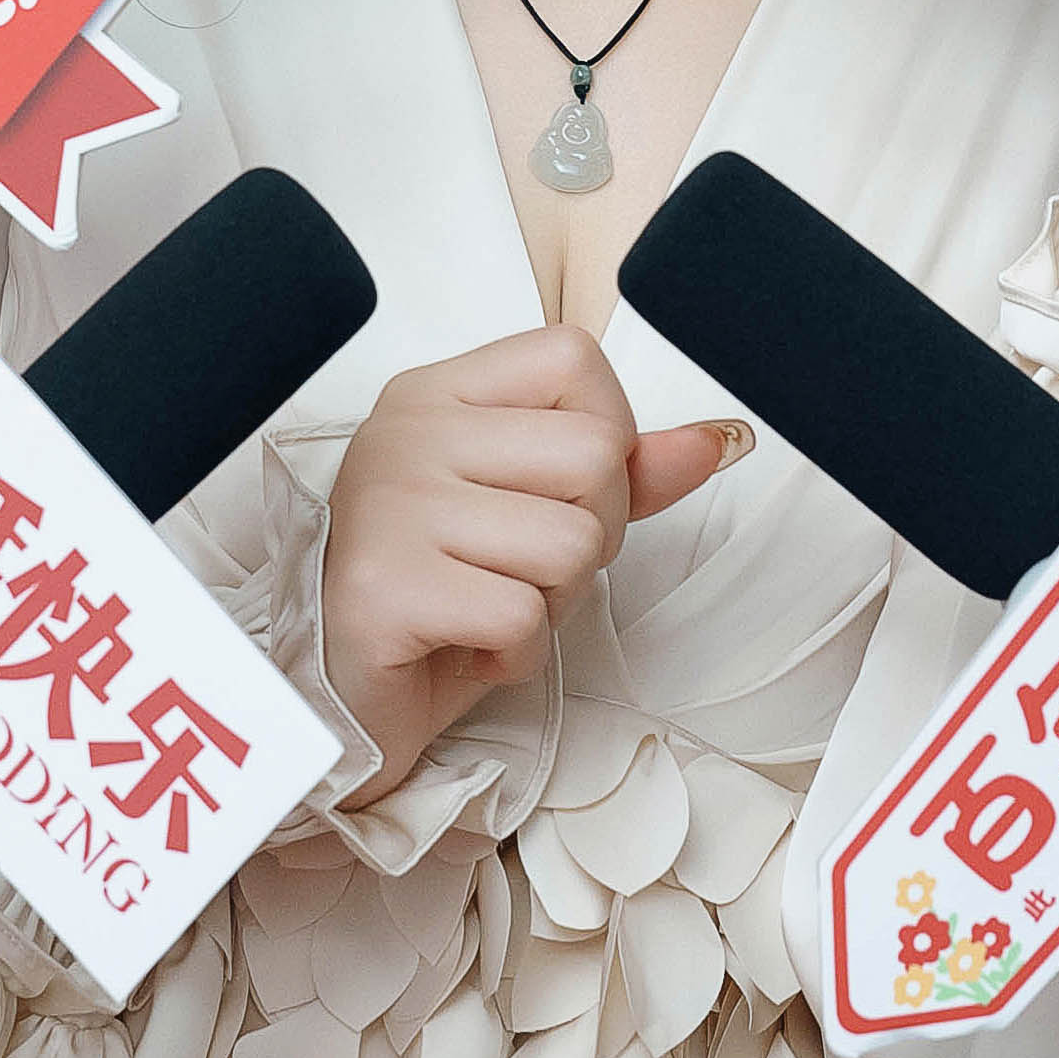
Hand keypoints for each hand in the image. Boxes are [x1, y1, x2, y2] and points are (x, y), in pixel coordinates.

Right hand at [318, 326, 736, 797]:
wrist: (343, 699)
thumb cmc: (439, 597)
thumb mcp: (530, 513)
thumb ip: (619, 471)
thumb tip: (715, 442)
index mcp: (436, 394)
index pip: (572, 358)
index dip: (606, 435)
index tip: (557, 493)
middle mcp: (406, 432)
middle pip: (594, 453)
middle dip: (590, 535)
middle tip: (520, 569)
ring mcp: (389, 505)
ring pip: (571, 542)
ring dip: (554, 601)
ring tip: (491, 607)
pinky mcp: (384, 588)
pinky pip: (523, 614)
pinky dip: (519, 653)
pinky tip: (470, 647)